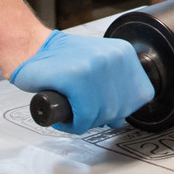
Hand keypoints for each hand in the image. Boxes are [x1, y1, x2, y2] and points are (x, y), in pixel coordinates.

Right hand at [9, 31, 153, 133]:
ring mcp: (94, 67)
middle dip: (100, 116)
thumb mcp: (99, 66)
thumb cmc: (61, 61)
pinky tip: (64, 115)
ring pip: (102, 116)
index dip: (121, 107)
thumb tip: (121, 119)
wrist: (31, 50)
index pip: (141, 95)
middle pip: (121, 109)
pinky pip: (82, 118)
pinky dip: (72, 124)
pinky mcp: (75, 79)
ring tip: (72, 108)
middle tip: (82, 107)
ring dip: (84, 121)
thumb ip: (116, 88)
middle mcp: (113, 58)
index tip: (103, 104)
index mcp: (124, 53)